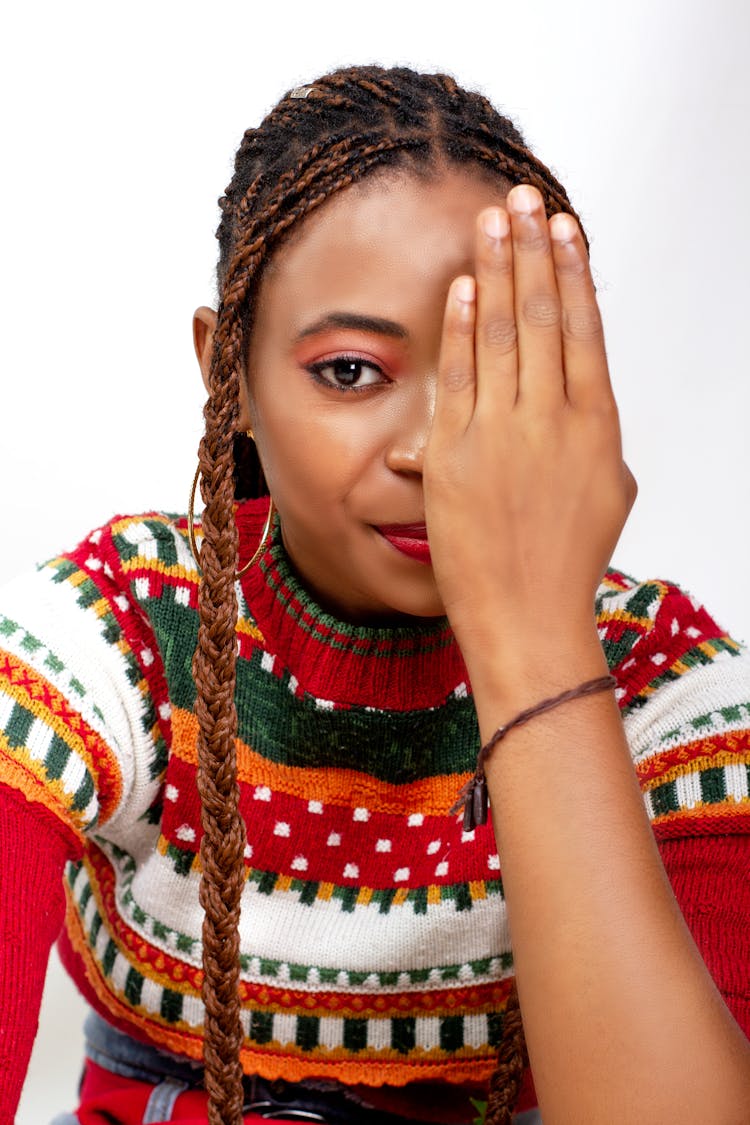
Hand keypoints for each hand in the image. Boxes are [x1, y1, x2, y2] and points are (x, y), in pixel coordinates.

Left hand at [424, 185, 635, 666]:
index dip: (573, 273)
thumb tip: (582, 399)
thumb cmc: (568, 563)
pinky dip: (462, 327)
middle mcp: (553, 420)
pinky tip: (463, 285)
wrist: (526, 617)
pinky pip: (460, 376)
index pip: (584, 330)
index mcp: (596, 426)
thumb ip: (595, 437)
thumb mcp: (607, 494)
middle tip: (522, 197)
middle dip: (532, 250)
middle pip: (544, 316)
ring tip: (493, 220)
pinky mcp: (458, 454)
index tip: (564, 228)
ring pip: (503, 334)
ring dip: (497, 270)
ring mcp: (503, 434)